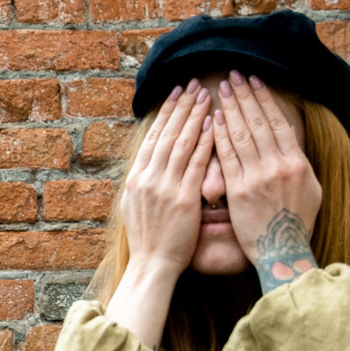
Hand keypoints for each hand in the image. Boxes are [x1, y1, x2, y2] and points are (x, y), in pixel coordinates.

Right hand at [106, 80, 212, 346]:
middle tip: (191, 85)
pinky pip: (196, 164)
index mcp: (136, 179)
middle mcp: (148, 178)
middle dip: (180, 107)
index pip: (153, 138)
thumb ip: (143, 184)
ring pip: (181, 143)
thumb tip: (146, 166)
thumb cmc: (149, 241)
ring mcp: (165, 187)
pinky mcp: (183, 198)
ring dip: (194, 117)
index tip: (175, 95)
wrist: (152, 266)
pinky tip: (213, 125)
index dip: (165, 114)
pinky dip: (204, 142)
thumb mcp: (136, 208)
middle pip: (166, 134)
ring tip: (205, 95)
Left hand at [212, 73, 321, 292]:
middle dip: (245, 96)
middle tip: (234, 75)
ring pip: (242, 135)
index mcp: (298, 163)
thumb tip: (292, 141)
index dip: (265, 100)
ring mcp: (258, 178)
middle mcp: (279, 166)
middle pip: (259, 123)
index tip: (255, 82)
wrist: (284, 253)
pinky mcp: (239, 191)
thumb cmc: (297, 222)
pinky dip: (220, 136)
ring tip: (222, 89)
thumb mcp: (310, 189)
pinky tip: (213, 119)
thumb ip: (299, 163)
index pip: (279, 122)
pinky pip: (227, 158)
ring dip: (231, 109)